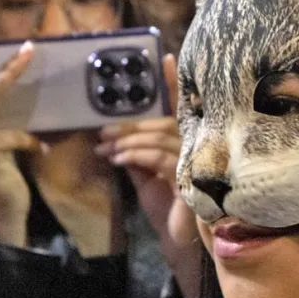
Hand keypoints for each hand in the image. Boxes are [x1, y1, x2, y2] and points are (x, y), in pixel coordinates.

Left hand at [96, 54, 201, 297]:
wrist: (177, 241)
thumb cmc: (165, 207)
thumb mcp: (143, 176)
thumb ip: (134, 154)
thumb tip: (112, 138)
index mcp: (185, 140)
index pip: (179, 107)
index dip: (173, 82)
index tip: (164, 56)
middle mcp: (196, 144)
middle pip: (161, 121)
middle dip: (129, 124)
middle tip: (102, 130)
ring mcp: (196, 159)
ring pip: (158, 137)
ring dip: (127, 140)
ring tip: (104, 147)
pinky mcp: (191, 177)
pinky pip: (159, 157)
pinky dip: (135, 155)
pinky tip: (117, 159)